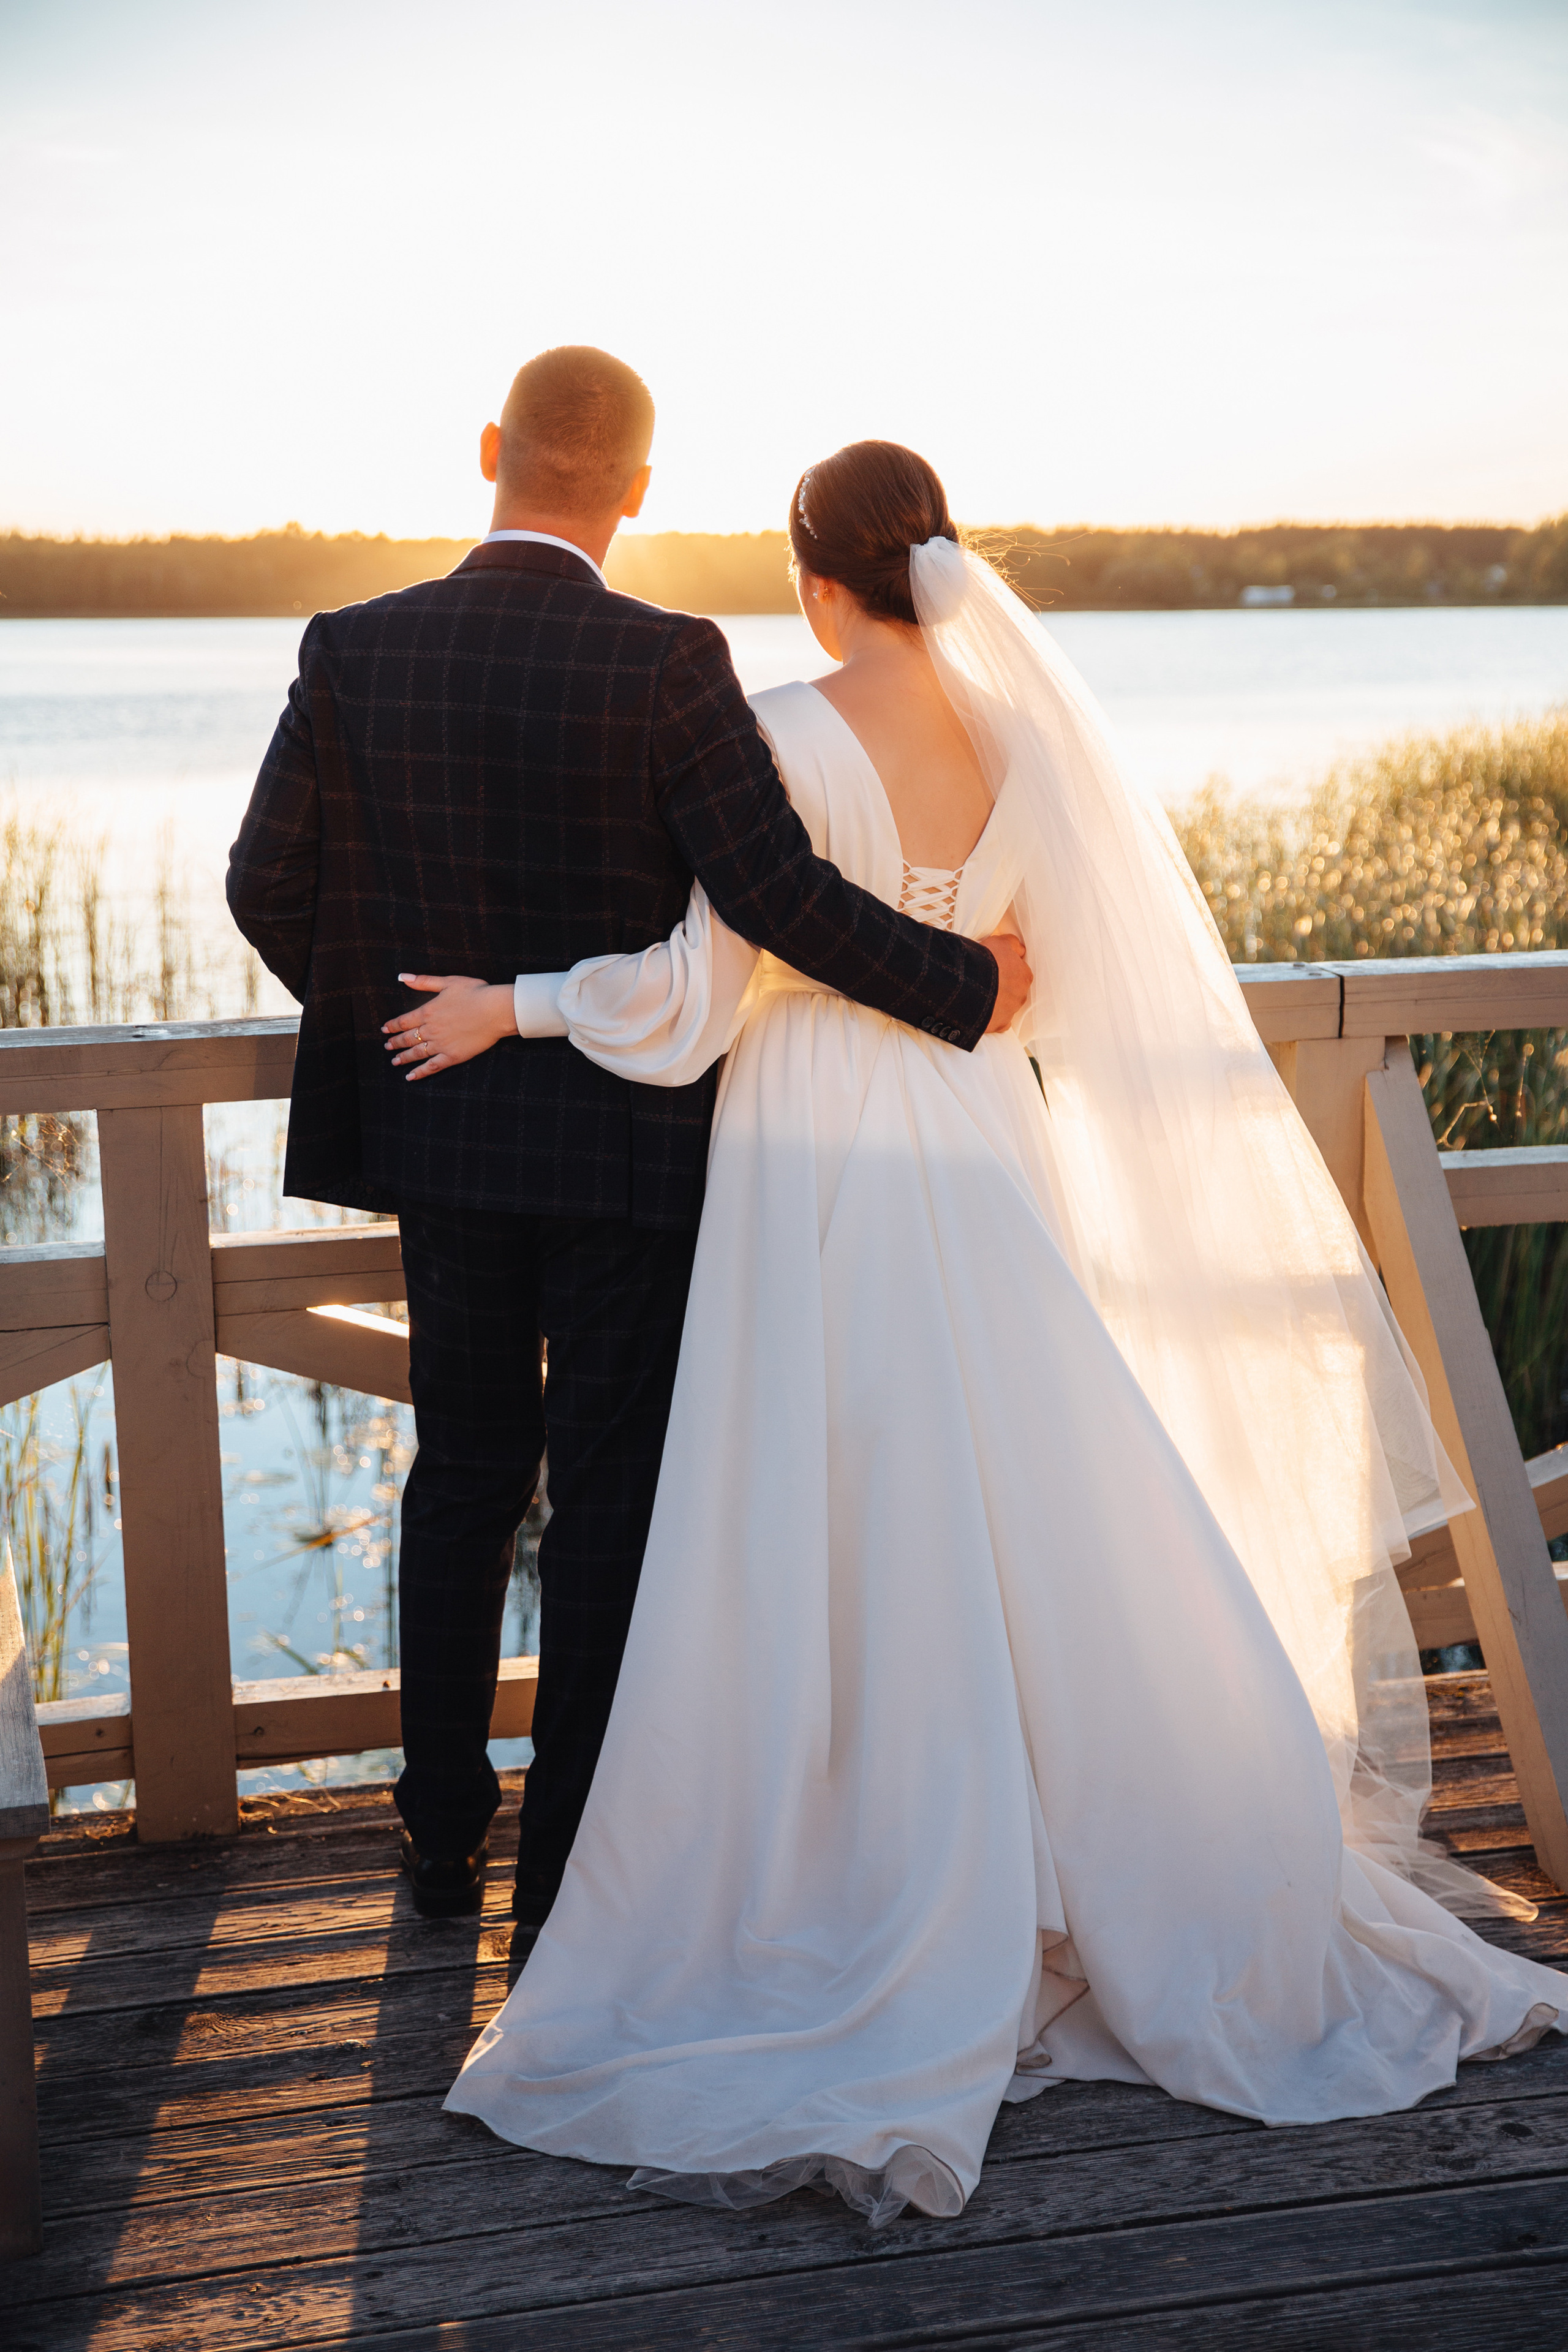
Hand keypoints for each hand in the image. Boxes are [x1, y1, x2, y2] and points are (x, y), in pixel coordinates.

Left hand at [382, 975, 516, 1079]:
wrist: (496, 1010)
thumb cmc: (476, 993)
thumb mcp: (448, 982)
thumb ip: (424, 981)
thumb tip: (403, 977)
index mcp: (428, 1011)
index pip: (403, 1021)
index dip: (392, 1026)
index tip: (385, 1030)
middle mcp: (431, 1029)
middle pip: (407, 1038)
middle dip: (395, 1043)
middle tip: (387, 1047)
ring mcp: (441, 1044)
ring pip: (416, 1053)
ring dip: (404, 1058)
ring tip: (395, 1062)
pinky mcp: (453, 1056)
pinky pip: (432, 1066)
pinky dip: (420, 1072)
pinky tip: (410, 1077)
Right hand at [979, 933, 1031, 1033]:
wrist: (969, 982)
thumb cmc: (986, 960)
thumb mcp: (1000, 942)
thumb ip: (1013, 944)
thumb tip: (1021, 949)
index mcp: (1024, 976)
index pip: (1019, 973)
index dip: (1006, 970)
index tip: (995, 969)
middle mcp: (1022, 995)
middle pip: (1014, 991)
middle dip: (1003, 987)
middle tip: (987, 982)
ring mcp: (1011, 1011)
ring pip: (1007, 1007)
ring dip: (997, 1002)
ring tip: (981, 996)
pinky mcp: (999, 1024)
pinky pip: (999, 1022)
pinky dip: (993, 1018)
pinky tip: (983, 1012)